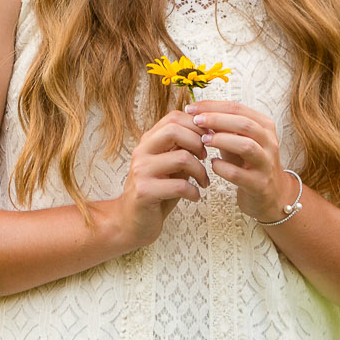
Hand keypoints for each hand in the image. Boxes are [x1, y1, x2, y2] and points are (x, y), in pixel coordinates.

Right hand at [100, 110, 208, 252]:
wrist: (132, 222)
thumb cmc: (156, 192)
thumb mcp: (169, 166)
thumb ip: (181, 149)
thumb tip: (206, 133)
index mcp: (148, 142)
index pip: (173, 117)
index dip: (196, 125)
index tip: (207, 140)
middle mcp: (141, 152)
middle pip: (174, 130)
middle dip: (198, 142)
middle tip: (206, 158)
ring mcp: (141, 171)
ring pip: (182, 158)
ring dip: (201, 171)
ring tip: (204, 182)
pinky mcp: (145, 192)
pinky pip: (180, 185)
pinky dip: (194, 192)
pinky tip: (195, 196)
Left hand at [185, 99, 294, 221]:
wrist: (270, 194)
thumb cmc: (248, 162)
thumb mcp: (237, 140)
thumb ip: (223, 128)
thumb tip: (197, 112)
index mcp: (264, 126)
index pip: (238, 108)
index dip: (212, 106)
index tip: (191, 108)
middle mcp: (269, 142)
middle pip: (244, 124)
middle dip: (217, 120)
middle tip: (196, 121)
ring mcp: (266, 163)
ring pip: (246, 146)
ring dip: (221, 140)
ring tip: (203, 141)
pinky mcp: (260, 184)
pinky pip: (238, 174)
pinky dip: (221, 167)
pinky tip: (212, 164)